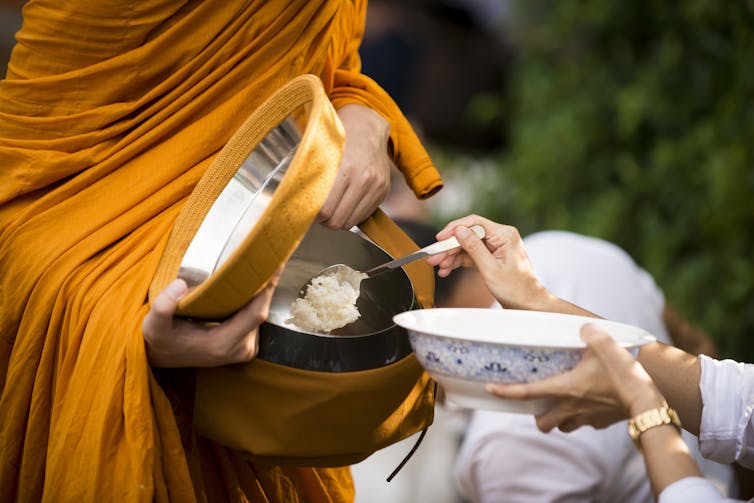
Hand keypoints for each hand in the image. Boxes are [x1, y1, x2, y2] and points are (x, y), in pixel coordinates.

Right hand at [142, 271, 279, 367]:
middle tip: (265, 256)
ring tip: (256, 267)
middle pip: (262, 311)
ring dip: (260, 292)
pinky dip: (255, 300)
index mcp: (223, 343)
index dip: (268, 289)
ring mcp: (244, 349)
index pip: (256, 313)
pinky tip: (250, 284)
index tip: (275, 266)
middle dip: (265, 284)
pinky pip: (255, 318)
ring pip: (260, 313)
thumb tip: (180, 284)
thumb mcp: (153, 324)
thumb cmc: (159, 339)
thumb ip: (163, 305)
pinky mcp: (244, 345)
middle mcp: (239, 349)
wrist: (159, 356)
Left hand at [318, 104, 391, 228]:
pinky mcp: (383, 191)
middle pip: (337, 220)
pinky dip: (351, 215)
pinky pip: (363, 216)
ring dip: (338, 220)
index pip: (325, 209)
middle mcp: (364, 179)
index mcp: (346, 168)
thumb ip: (313, 177)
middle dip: (324, 220)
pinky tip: (345, 203)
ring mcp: (376, 186)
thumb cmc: (340, 138)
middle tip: (318, 213)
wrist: (368, 127)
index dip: (313, 215)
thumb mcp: (322, 152)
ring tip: (331, 209)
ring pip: (350, 222)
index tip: (307, 211)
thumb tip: (298, 202)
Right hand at [426, 215, 551, 309]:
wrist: (527, 304)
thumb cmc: (515, 289)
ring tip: (438, 266)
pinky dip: (458, 262)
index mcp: (504, 235)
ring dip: (451, 256)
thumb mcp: (490, 268)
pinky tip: (447, 269)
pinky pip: (470, 255)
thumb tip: (459, 231)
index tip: (440, 239)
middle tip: (433, 257)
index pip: (474, 223)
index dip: (454, 229)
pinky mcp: (491, 257)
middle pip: (468, 235)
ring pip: (466, 246)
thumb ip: (473, 248)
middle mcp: (500, 237)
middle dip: (449, 247)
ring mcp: (495, 247)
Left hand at [487, 324, 667, 432]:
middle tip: (538, 400)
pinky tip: (587, 401)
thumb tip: (583, 328)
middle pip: (542, 423)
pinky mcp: (601, 422)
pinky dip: (579, 416)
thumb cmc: (624, 374)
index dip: (505, 391)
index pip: (527, 393)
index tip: (490, 389)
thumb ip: (589, 332)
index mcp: (564, 388)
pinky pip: (582, 423)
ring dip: (557, 417)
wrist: (650, 402)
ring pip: (561, 426)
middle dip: (536, 415)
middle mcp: (570, 407)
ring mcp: (586, 418)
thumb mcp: (605, 344)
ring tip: (560, 401)